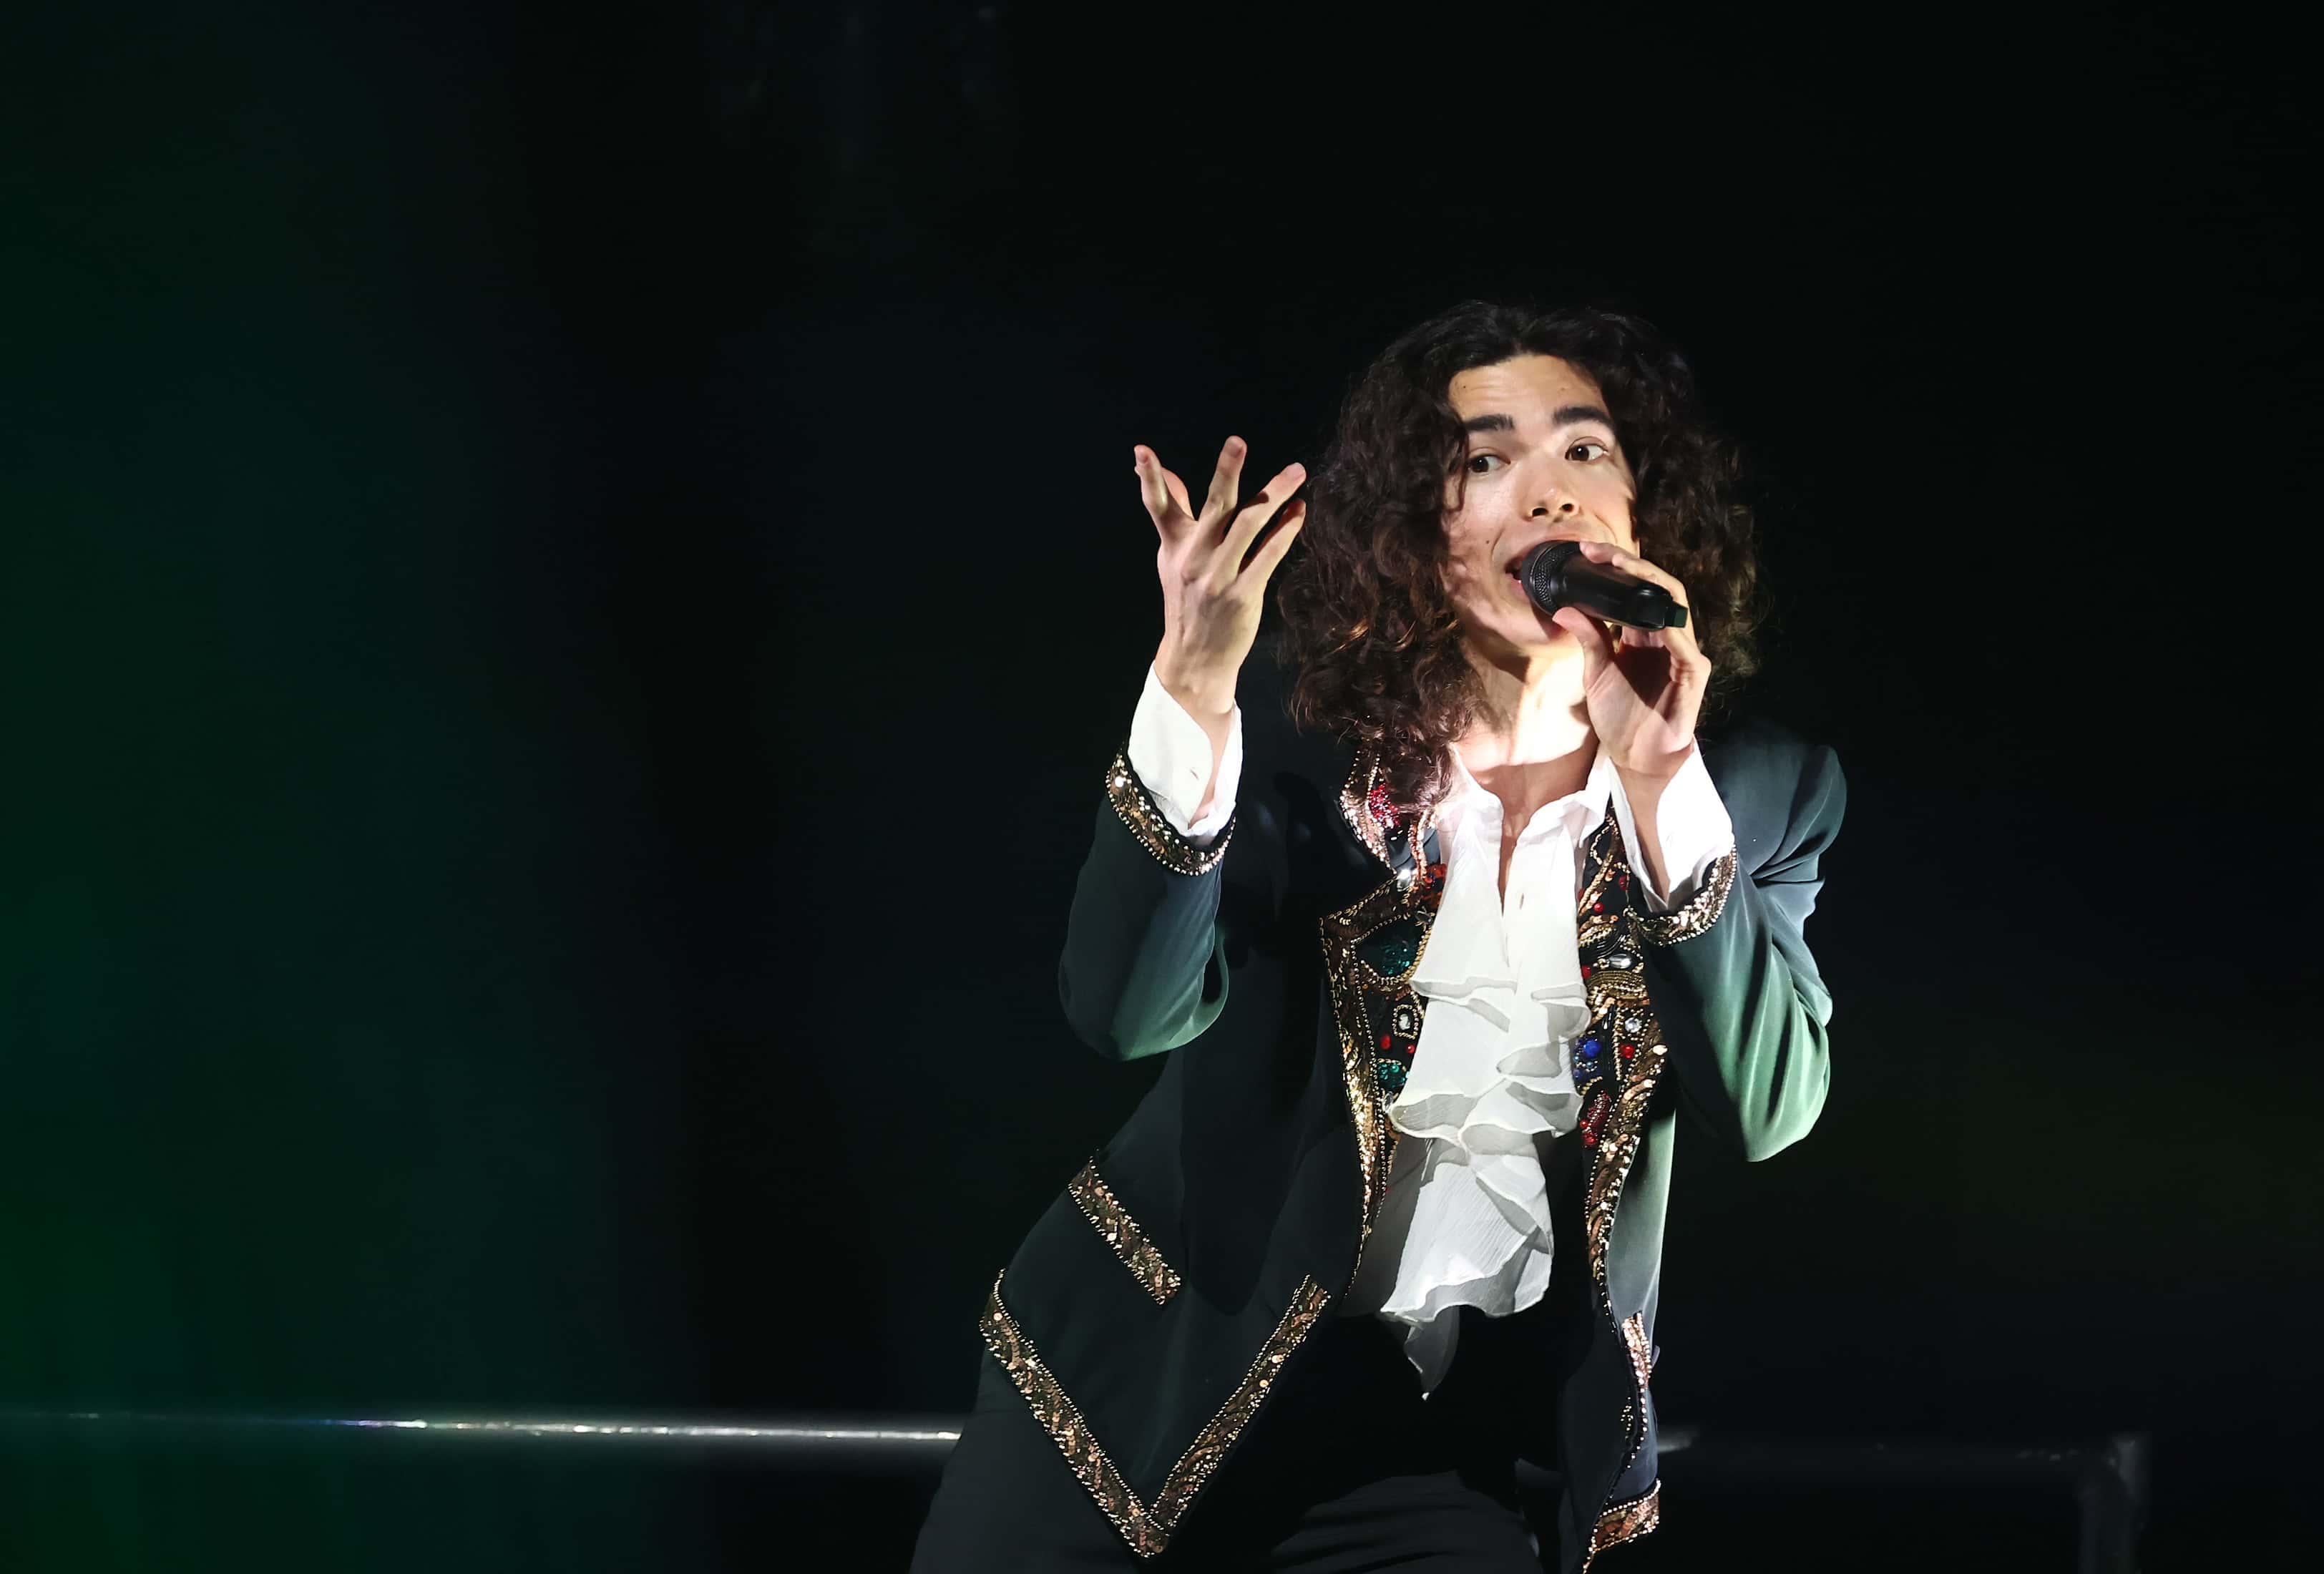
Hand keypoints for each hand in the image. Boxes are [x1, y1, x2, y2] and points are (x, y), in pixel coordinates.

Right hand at [1136, 436, 1305, 714]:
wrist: (1195, 656)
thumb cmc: (1187, 597)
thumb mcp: (1174, 555)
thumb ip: (1176, 510)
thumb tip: (1162, 469)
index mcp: (1175, 544)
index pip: (1158, 505)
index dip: (1149, 477)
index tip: (1141, 450)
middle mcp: (1194, 557)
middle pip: (1213, 505)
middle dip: (1225, 471)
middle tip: (1237, 441)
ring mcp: (1218, 576)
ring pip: (1249, 525)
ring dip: (1275, 495)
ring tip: (1296, 472)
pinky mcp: (1242, 594)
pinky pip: (1267, 555)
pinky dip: (1284, 532)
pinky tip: (1298, 513)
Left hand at [1547, 542, 1710, 778]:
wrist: (1636, 756)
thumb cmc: (1620, 715)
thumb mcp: (1596, 672)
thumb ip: (1589, 639)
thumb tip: (1563, 608)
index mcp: (1644, 632)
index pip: (1636, 588)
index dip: (1616, 567)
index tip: (1586, 552)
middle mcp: (1667, 636)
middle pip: (1657, 587)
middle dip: (1629, 565)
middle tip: (1598, 552)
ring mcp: (1683, 651)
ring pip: (1674, 605)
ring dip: (1648, 584)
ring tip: (1621, 567)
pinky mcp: (1693, 673)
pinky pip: (1684, 644)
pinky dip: (1668, 628)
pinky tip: (1650, 616)